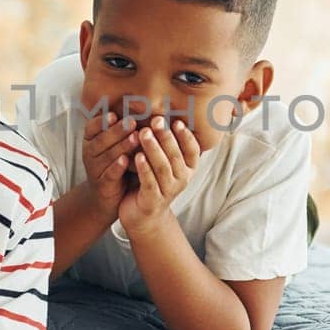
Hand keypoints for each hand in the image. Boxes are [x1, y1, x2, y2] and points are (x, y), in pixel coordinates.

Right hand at [81, 109, 141, 217]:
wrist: (107, 194)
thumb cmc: (115, 161)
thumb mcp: (115, 143)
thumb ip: (123, 128)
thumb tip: (142, 106)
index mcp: (91, 139)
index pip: (91, 126)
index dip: (102, 121)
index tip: (114, 114)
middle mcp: (89, 152)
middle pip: (101, 139)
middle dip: (117, 130)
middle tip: (131, 122)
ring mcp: (94, 168)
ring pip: (106, 155)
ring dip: (121, 146)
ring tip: (135, 138)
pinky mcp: (101, 183)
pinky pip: (109, 173)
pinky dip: (117, 166)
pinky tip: (126, 160)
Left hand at [118, 116, 200, 234]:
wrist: (142, 215)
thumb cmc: (152, 181)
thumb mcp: (163, 162)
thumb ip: (165, 144)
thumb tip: (161, 114)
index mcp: (188, 169)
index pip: (193, 150)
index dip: (186, 136)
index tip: (177, 121)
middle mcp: (182, 180)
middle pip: (176, 155)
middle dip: (166, 136)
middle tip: (156, 120)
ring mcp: (168, 191)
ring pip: (162, 167)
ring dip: (153, 149)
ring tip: (144, 133)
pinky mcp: (153, 200)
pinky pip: (149, 182)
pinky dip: (144, 168)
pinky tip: (136, 156)